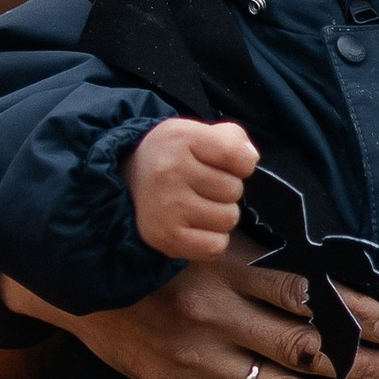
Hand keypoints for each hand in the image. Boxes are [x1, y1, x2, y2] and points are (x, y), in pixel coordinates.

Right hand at [0, 256, 378, 378]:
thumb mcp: (207, 236)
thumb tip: (329, 276)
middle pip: (304, 349)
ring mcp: (196, 359)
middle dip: (362, 367)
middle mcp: (215, 316)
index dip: (355, 313)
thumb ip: (261, 253)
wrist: (76, 277)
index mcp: (227, 268)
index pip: (306, 294)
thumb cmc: (154, 249)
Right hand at [125, 116, 258, 261]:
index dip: (242, 164)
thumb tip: (250, 160)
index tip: (225, 164)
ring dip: (220, 215)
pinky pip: (215, 246)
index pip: (237, 157)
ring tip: (198, 205)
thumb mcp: (197, 132)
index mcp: (181, 138)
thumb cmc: (173, 157)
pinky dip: (212, 240)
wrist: (128, 182)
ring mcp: (167, 207)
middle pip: (234, 190)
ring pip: (228, 219)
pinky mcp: (166, 237)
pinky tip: (196, 226)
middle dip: (226, 190)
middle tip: (202, 186)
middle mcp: (170, 171)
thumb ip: (232, 139)